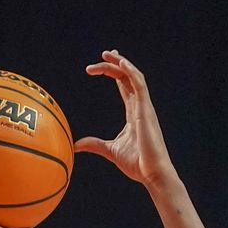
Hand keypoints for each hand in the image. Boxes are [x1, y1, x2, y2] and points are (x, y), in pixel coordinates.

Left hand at [76, 50, 176, 186]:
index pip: (124, 86)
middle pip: (128, 77)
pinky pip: (140, 84)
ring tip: (107, 54)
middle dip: (115, 63)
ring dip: (121, 63)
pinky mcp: (146, 109)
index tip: (103, 62)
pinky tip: (120, 63)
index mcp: (133, 113)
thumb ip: (94, 144)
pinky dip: (131, 71)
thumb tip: (75, 145)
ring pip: (133, 76)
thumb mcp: (110, 151)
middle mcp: (140, 106)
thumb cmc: (137, 164)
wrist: (152, 173)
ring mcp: (144, 107)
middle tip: (103, 53)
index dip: (115, 72)